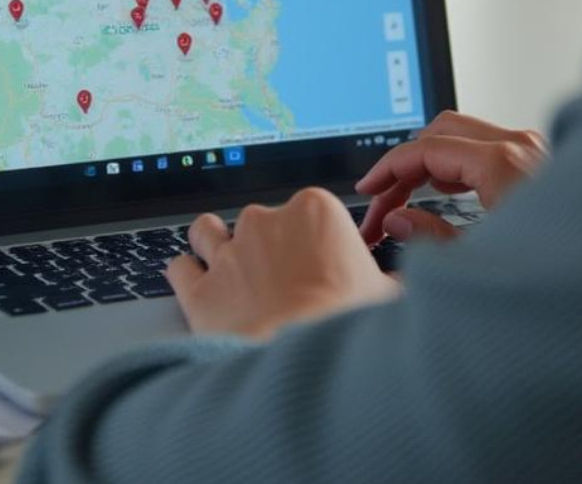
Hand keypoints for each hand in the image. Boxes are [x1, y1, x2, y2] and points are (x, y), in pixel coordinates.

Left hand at [165, 187, 399, 338]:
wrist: (306, 371)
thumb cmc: (350, 330)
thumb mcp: (389, 298)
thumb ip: (388, 282)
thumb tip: (402, 286)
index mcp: (315, 211)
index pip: (309, 210)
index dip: (313, 238)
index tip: (320, 261)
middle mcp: (266, 223)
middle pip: (260, 221)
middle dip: (266, 246)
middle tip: (281, 281)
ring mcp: (228, 254)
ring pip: (208, 231)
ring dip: (214, 244)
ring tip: (227, 268)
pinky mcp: (198, 290)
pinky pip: (179, 269)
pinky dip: (186, 277)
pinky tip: (199, 290)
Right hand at [355, 111, 548, 244]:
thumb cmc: (565, 273)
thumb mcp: (483, 261)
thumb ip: (431, 237)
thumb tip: (398, 221)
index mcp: (502, 163)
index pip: (425, 149)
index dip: (386, 170)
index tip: (368, 192)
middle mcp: (522, 147)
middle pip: (441, 131)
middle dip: (405, 164)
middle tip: (382, 201)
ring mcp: (536, 151)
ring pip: (465, 135)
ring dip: (431, 162)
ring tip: (408, 201)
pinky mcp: (544, 164)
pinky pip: (488, 147)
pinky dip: (459, 163)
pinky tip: (447, 193)